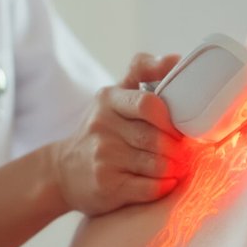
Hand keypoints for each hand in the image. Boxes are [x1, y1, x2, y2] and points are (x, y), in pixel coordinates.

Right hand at [45, 53, 190, 215]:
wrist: (63, 171)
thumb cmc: (101, 131)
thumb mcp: (114, 97)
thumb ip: (144, 74)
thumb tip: (176, 59)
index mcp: (109, 99)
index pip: (148, 103)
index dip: (171, 118)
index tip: (178, 127)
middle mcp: (102, 126)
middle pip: (156, 138)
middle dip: (177, 148)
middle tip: (184, 152)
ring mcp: (103, 157)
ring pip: (157, 164)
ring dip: (174, 168)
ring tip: (177, 167)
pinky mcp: (106, 185)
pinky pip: (149, 188)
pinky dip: (165, 186)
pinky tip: (166, 182)